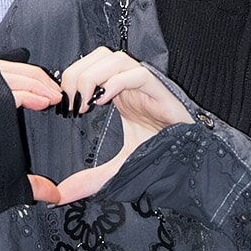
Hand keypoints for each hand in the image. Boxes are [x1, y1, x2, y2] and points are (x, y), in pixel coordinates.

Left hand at [0, 48, 192, 204]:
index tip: (63, 106)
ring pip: (114, 58)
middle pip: (97, 54)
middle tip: (72, 104)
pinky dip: (116, 82)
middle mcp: (129, 82)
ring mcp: (144, 84)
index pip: (87, 65)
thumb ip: (90, 178)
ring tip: (86, 104)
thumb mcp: (117, 167)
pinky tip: (104, 103)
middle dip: (76, 74)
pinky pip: (136, 73)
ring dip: (93, 77)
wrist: (190, 157)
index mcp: (117, 92)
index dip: (70, 77)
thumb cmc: (158, 154)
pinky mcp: (159, 90)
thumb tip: (60, 195)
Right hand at [0, 60, 63, 204]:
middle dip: (33, 76)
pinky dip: (31, 91)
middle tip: (55, 92)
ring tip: (53, 96)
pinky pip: (9, 87)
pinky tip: (45, 103)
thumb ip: (33, 184)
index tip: (47, 94)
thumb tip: (54, 195)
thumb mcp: (10, 182)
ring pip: (6, 71)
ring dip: (34, 80)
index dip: (25, 80)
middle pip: (3, 69)